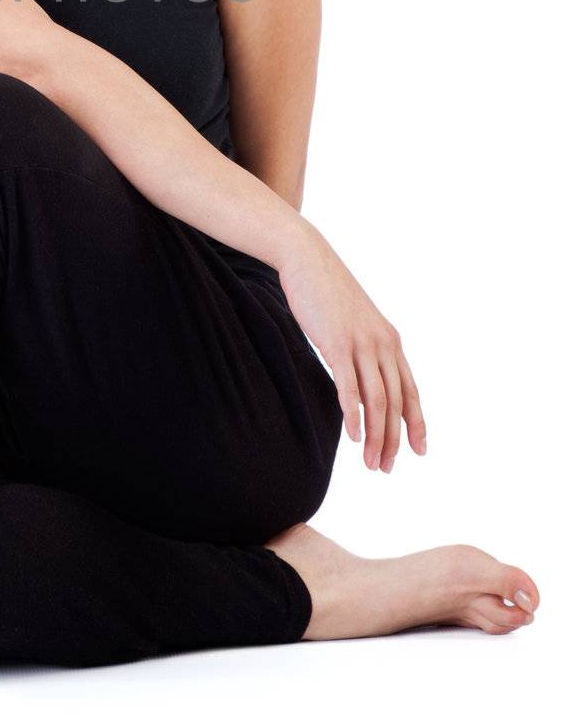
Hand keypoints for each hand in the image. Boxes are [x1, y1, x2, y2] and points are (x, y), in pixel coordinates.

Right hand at [278, 230, 427, 471]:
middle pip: (395, 402)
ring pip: (376, 400)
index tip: (418, 451)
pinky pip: (348, 386)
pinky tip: (353, 437)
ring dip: (376, 436)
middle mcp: (383, 344)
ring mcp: (361, 343)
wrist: (307, 258)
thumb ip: (362, 348)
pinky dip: (353, 415)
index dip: (416, 423)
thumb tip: (359, 376)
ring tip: (371, 463)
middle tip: (385, 468)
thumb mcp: (354, 322)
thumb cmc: (326, 291)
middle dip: (394, 439)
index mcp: (390, 341)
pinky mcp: (336, 342)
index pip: (409, 390)